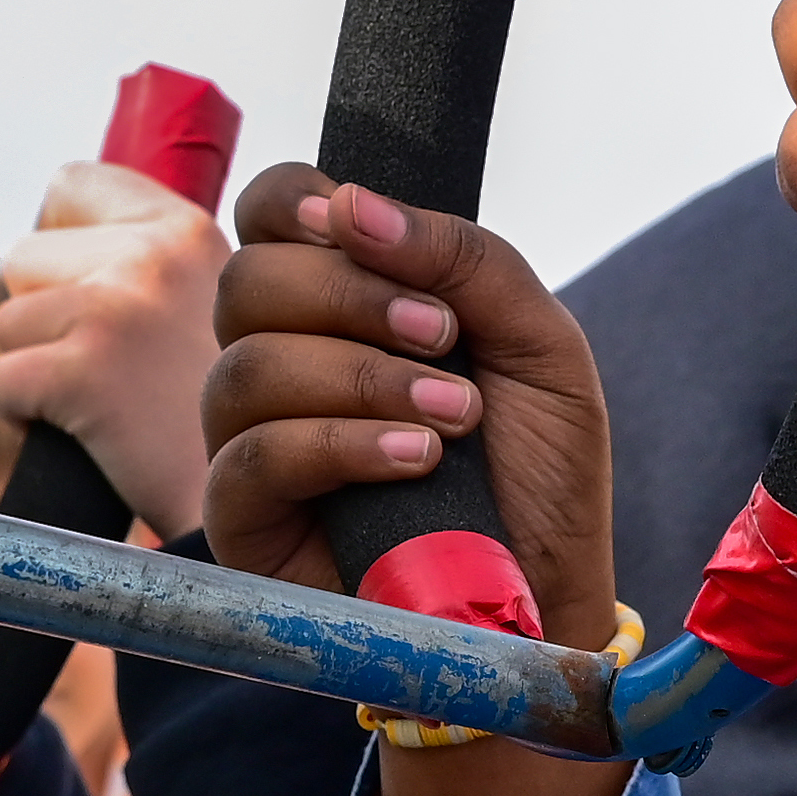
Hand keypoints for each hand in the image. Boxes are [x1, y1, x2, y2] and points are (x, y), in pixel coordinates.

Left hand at [0, 158, 223, 538]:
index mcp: (188, 227)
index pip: (73, 184)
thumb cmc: (240, 415)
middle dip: (48, 313)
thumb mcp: (229, 305)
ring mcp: (118, 307)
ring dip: (37, 369)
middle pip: (27, 257)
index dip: (66, 241)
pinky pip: (5, 382)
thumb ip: (161, 260)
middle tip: (112, 366)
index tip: (95, 292)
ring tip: (106, 404)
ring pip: (9, 324)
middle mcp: (155, 252)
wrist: (268, 506)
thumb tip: (61, 208)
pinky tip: (90, 436)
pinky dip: (28, 418)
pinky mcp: (85, 372)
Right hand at [199, 173, 613, 634]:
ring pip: (244, 367)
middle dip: (352, 295)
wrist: (551, 594)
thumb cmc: (541, 471)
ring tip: (453, 417)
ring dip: (360, 377)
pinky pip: (250, 458)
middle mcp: (282, 360)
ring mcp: (254, 439)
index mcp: (340, 301)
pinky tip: (415, 461)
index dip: (298, 202)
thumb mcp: (539, 343)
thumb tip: (350, 204)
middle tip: (445, 337)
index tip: (359, 225)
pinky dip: (339, 444)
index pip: (270, 211)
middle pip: (246, 279)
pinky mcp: (246, 522)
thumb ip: (464, 258)